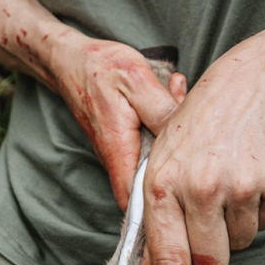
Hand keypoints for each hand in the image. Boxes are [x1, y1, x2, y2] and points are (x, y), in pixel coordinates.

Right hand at [48, 33, 186, 208]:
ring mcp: (121, 149)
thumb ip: (160, 108)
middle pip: (155, 177)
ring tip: (179, 94)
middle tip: (194, 116)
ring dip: (173, 129)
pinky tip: (171, 91)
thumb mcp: (135, 78)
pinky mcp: (125, 138)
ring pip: (156, 155)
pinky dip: (164, 117)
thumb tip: (186, 136)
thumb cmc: (100, 67)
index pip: (139, 200)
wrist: (70, 59)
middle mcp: (117, 156)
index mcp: (119, 149)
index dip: (165, 204)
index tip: (192, 185)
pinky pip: (151, 138)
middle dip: (181, 152)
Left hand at [141, 37, 264, 264]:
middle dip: (213, 253)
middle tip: (214, 219)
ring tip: (232, 179)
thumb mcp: (164, 157)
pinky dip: (262, 206)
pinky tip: (253, 172)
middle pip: (211, 262)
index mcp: (164, 182)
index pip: (169, 259)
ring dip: (237, 223)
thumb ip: (158, 215)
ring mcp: (241, 185)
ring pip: (242, 243)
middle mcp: (201, 186)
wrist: (253, 82)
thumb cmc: (202, 121)